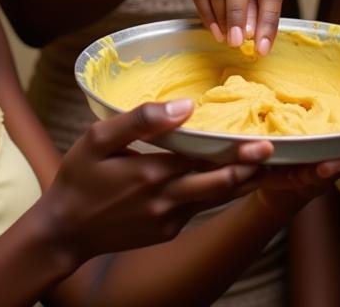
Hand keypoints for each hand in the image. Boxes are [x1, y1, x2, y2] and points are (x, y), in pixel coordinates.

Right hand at [39, 100, 271, 263]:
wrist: (65, 230)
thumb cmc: (78, 177)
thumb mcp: (98, 139)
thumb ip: (140, 121)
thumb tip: (183, 106)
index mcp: (152, 174)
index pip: (204, 159)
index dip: (236, 150)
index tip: (264, 141)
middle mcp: (167, 201)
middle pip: (221, 185)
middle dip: (250, 169)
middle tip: (275, 154)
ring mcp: (169, 221)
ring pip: (214, 199)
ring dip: (240, 183)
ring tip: (263, 166)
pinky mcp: (167, 232)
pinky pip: (197, 209)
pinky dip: (214, 193)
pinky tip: (223, 178)